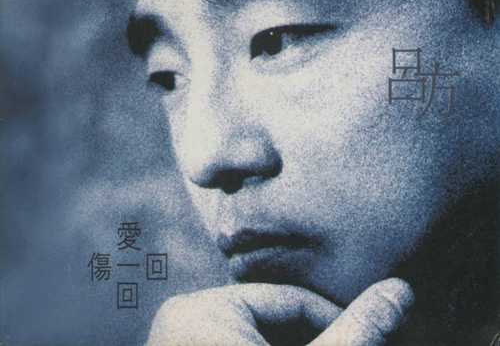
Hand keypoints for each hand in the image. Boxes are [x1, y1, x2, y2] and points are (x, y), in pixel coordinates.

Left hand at [146, 278, 413, 345]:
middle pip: (272, 321)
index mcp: (203, 308)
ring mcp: (177, 342)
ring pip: (257, 338)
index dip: (335, 321)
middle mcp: (182, 320)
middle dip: (313, 341)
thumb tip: (399, 290)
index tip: (369, 342)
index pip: (291, 300)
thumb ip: (357, 331)